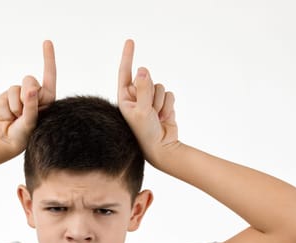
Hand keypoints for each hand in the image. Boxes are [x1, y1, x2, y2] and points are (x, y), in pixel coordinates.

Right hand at [0, 40, 55, 154]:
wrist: (6, 141)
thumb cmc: (25, 135)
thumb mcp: (31, 122)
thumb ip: (31, 106)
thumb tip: (30, 89)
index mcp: (46, 99)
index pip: (49, 75)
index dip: (48, 58)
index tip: (46, 42)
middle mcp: (34, 94)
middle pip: (30, 80)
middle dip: (26, 95)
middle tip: (24, 112)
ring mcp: (19, 95)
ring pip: (16, 88)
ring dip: (16, 105)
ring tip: (16, 117)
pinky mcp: (6, 97)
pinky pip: (5, 95)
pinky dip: (6, 107)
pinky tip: (7, 116)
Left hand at [118, 40, 177, 165]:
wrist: (162, 149)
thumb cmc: (145, 133)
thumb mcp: (141, 111)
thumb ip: (143, 89)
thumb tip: (142, 69)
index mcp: (125, 98)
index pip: (125, 72)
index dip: (128, 56)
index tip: (130, 41)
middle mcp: (136, 97)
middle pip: (148, 78)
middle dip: (152, 92)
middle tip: (150, 111)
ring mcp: (150, 100)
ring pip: (160, 86)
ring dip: (161, 102)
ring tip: (156, 117)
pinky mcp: (163, 104)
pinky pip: (170, 94)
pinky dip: (169, 106)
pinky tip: (164, 118)